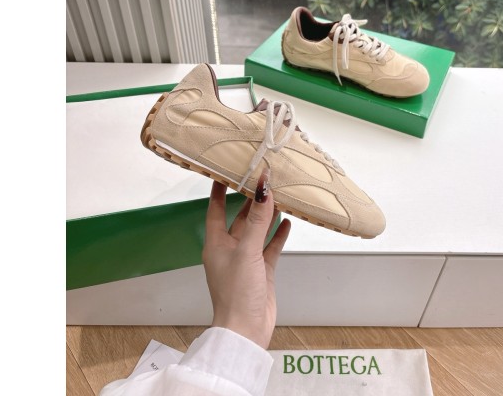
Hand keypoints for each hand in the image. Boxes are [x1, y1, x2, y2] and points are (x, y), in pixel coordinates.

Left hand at [202, 169, 291, 348]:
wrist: (246, 331)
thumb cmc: (237, 292)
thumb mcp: (246, 251)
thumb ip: (257, 220)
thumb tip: (263, 189)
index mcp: (216, 244)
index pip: (214, 209)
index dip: (218, 190)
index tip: (225, 171)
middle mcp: (230, 249)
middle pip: (239, 218)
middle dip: (250, 200)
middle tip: (262, 180)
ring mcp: (246, 260)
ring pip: (257, 231)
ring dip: (266, 215)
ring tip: (279, 196)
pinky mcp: (261, 270)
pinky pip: (270, 247)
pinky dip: (278, 234)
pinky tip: (287, 222)